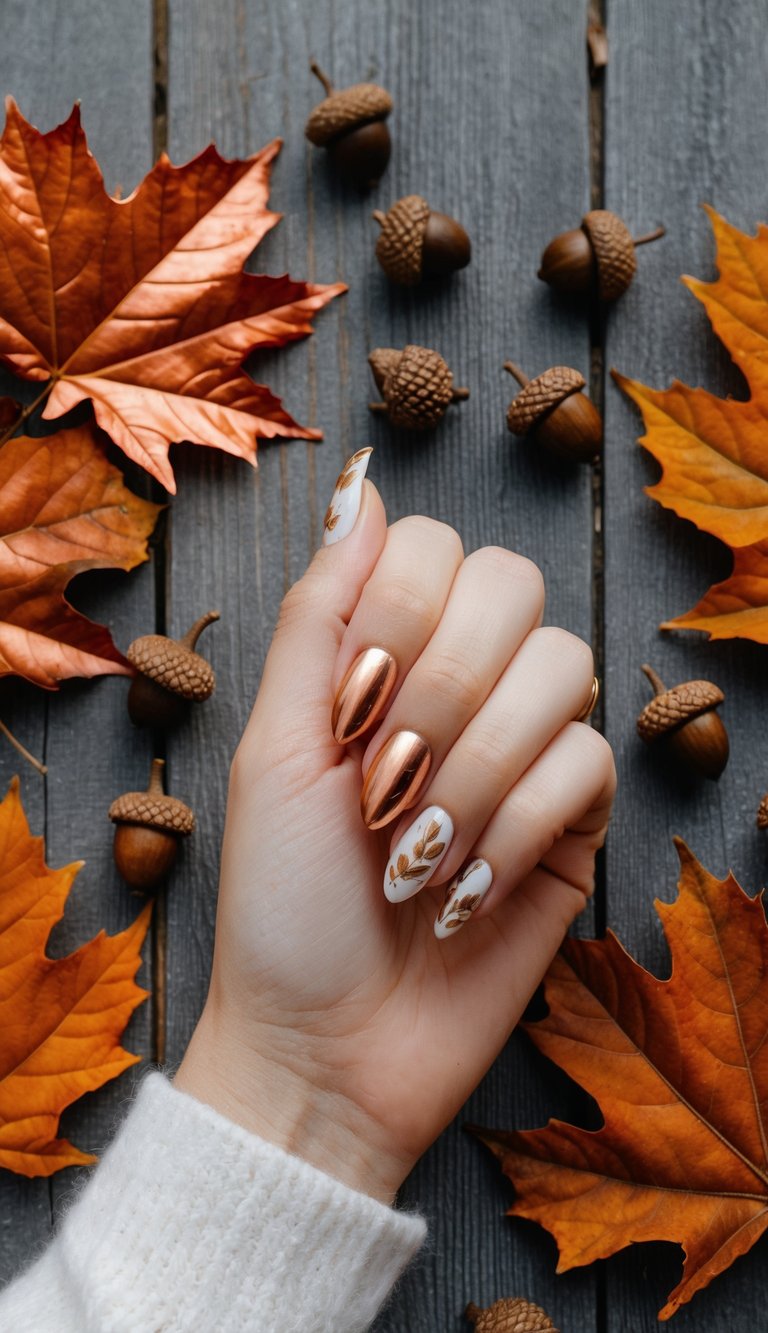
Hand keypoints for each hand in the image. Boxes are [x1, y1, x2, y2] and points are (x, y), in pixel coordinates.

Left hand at [174, 453, 615, 1202]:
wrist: (327, 1046)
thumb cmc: (283, 903)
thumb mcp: (274, 748)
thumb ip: (321, 614)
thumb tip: (358, 484)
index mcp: (379, 656)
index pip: (436, 546)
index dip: (402, 611)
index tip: (349, 708)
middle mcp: (460, 686)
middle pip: (514, 586)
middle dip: (444, 688)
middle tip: (386, 782)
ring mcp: (522, 750)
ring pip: (564, 669)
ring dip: (478, 768)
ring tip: (418, 850)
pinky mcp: (571, 822)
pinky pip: (589, 763)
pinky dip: (517, 827)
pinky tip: (465, 888)